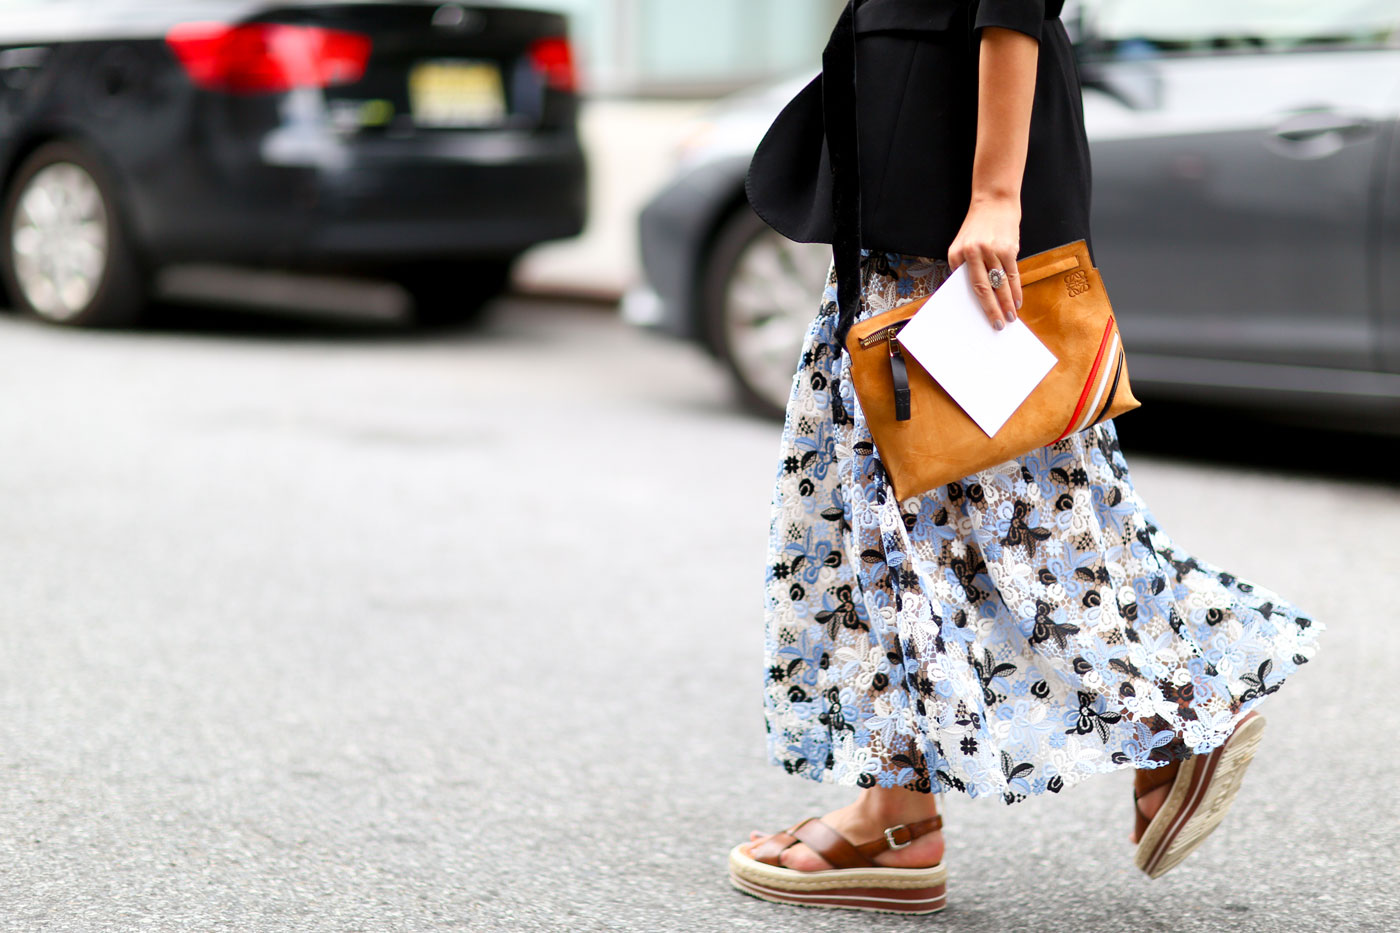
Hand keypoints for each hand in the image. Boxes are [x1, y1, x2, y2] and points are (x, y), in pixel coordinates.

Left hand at [947, 195, 1022, 330]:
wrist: (994, 201)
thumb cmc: (976, 227)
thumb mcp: (960, 244)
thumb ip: (961, 267)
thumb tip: (969, 295)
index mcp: (961, 253)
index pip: (971, 286)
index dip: (979, 305)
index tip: (982, 320)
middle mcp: (976, 252)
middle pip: (986, 288)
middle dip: (994, 309)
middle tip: (999, 325)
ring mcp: (995, 249)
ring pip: (1002, 283)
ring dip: (1008, 302)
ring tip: (1011, 317)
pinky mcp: (1010, 247)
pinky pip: (1014, 273)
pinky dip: (1016, 289)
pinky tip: (1018, 300)